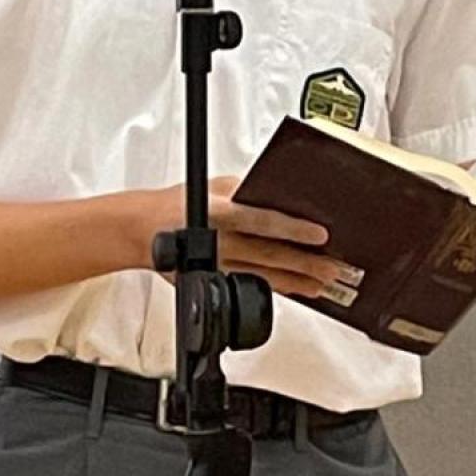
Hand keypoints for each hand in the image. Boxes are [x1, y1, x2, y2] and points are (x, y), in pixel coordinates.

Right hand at [151, 176, 354, 299]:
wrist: (142, 231)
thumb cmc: (180, 203)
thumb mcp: (214, 185)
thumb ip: (246, 190)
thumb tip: (282, 195)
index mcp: (218, 211)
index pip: (261, 219)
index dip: (292, 228)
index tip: (320, 234)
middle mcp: (218, 241)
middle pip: (268, 254)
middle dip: (304, 262)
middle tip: (333, 267)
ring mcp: (217, 265)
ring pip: (263, 275)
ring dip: (297, 281)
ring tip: (323, 284)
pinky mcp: (216, 280)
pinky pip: (252, 286)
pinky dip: (279, 288)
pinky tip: (298, 290)